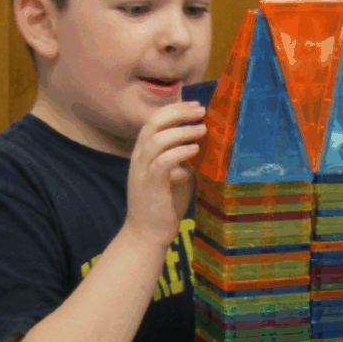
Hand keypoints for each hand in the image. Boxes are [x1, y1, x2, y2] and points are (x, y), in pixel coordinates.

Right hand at [123, 101, 206, 247]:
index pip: (154, 121)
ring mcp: (142, 171)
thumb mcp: (176, 176)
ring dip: (182, 131)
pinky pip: (162, 162)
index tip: (195, 106)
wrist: (146, 235)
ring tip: (201, 130)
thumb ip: (183, 159)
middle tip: (200, 111)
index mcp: (144, 153)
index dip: (174, 109)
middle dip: (178, 113)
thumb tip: (203, 143)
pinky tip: (194, 150)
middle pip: (153, 123)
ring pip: (156, 139)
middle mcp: (139, 158)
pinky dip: (179, 152)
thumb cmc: (162, 206)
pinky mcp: (150, 185)